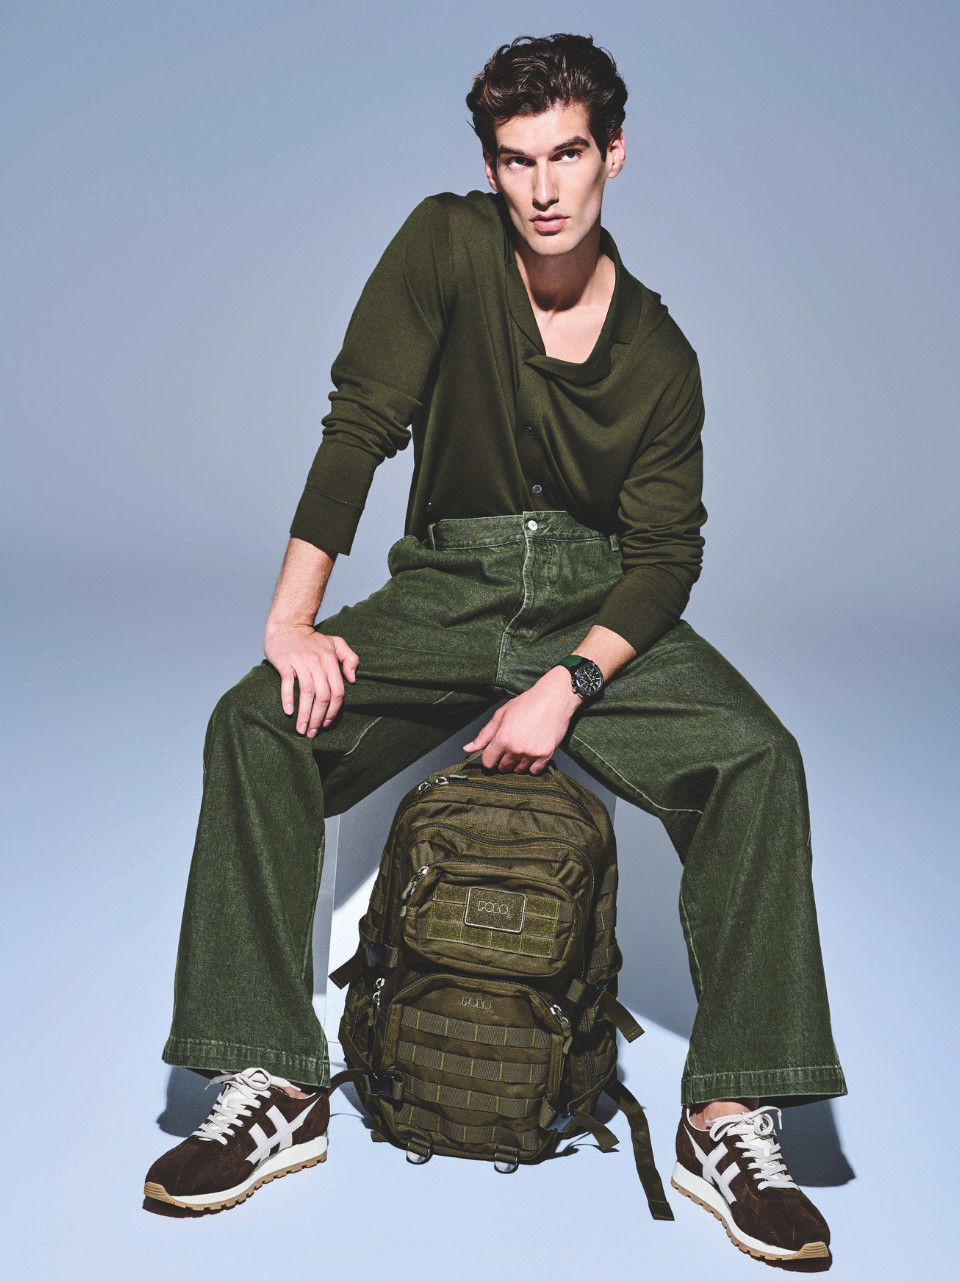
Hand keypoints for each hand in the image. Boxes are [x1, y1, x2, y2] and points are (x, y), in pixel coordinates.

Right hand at [264, 622, 358, 737]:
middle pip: (323, 696)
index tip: (326, 724)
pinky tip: (288, 712)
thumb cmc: (313, 639)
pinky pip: (287, 683)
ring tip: (301, 729)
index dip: (334, 711)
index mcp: (331, 660)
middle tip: (312, 733)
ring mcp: (300, 662)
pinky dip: (288, 698)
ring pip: (306, 693)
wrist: (288, 625)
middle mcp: (317, 662)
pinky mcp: (285, 662)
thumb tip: (352, 679)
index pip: (337, 691)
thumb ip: (350, 659)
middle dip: (318, 717)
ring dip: (304, 714)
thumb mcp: (336, 643)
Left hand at [464, 667, 581, 772]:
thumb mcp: (501, 715)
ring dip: (517, 764)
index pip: (488, 762)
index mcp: (502, 738)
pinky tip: (532, 754)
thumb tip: (468, 749)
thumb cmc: (527, 703)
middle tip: (509, 748)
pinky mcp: (546, 755)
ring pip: (518, 771)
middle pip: (502, 768)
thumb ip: (484, 735)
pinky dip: (532, 766)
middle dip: (502, 761)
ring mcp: (531, 753)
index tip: (494, 754)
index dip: (489, 759)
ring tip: (522, 748)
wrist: (554, 699)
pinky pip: (535, 771)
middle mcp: (516, 749)